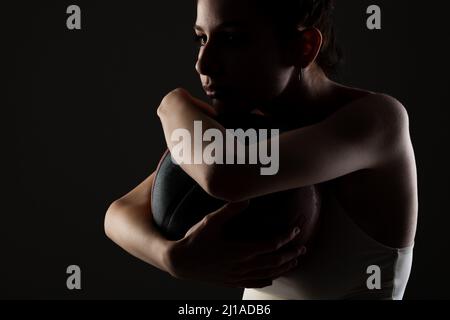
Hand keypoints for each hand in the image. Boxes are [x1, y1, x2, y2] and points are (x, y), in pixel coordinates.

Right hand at [165, 200, 306, 288]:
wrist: (179, 263)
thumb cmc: (194, 240)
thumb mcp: (210, 222)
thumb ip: (229, 210)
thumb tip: (246, 198)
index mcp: (240, 250)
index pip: (271, 245)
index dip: (286, 238)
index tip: (294, 231)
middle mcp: (242, 266)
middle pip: (274, 261)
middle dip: (290, 254)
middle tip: (301, 247)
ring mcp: (237, 276)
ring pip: (268, 274)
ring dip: (284, 268)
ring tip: (294, 262)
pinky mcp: (231, 282)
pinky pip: (255, 283)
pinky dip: (268, 280)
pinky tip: (272, 278)